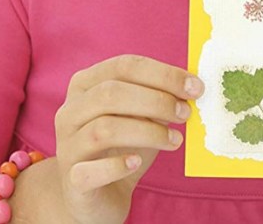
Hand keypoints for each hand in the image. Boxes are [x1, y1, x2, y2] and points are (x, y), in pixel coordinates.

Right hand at [53, 54, 203, 223]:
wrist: (97, 196)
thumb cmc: (122, 148)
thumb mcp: (142, 118)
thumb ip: (159, 100)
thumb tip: (191, 87)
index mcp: (85, 85)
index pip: (123, 66)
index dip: (163, 74)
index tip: (195, 87)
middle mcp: (70, 111)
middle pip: (110, 93)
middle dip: (156, 100)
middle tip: (185, 113)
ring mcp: (67, 146)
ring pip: (104, 129)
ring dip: (148, 132)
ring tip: (175, 140)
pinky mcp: (72, 181)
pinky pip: (90, 171)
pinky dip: (117, 166)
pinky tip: (136, 163)